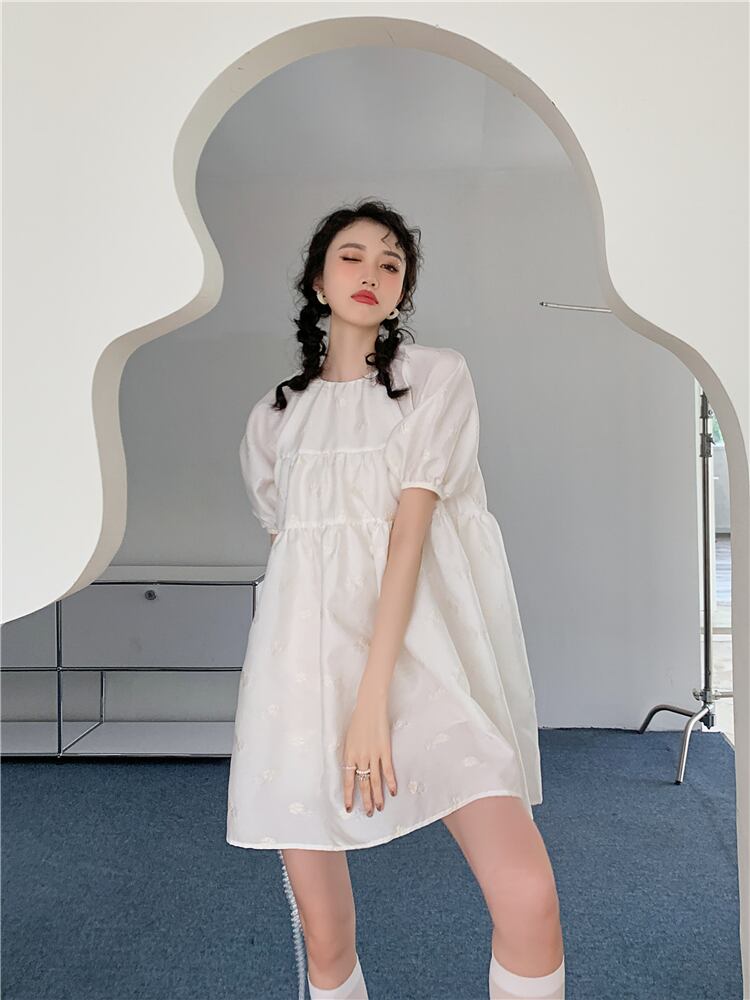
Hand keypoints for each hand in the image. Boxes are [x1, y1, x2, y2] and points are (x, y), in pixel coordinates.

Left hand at [342, 699, 397, 815]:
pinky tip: (393, 792)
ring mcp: (374, 754)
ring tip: (379, 808)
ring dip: (377, 796)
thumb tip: (351, 769)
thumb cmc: (357, 721)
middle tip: (368, 813)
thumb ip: (350, 755)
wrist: (369, 706)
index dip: (348, 796)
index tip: (349, 808)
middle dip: (365, 801)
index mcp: (349, 755)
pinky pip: (388, 770)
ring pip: (375, 781)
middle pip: (363, 784)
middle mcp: (361, 757)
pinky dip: (391, 782)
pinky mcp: (385, 750)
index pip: (347, 781)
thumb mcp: (348, 739)